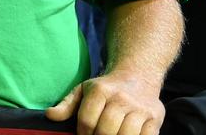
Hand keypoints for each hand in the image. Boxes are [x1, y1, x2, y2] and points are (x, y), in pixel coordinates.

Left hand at [46, 72, 164, 134]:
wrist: (137, 76)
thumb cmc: (106, 88)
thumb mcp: (83, 90)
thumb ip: (67, 105)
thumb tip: (50, 115)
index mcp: (100, 90)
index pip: (87, 121)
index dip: (83, 134)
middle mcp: (121, 98)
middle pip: (106, 131)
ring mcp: (140, 108)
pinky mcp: (155, 117)